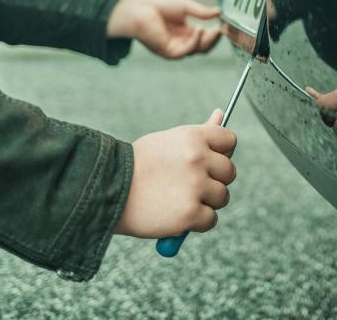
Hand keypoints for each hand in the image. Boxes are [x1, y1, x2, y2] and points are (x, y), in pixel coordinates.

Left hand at [107, 0, 220, 58]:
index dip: (215, 32)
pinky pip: (187, 50)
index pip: (204, 37)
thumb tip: (219, 12)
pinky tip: (200, 29)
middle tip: (222, 29)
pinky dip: (195, 41)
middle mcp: (181, 41)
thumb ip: (201, 12)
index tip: (224, 24)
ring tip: (216, 29)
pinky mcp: (168, 52)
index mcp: (184, 31)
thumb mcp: (184, 6)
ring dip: (207, 40)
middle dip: (214, 39)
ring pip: (197, 50)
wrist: (137, 9)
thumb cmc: (157, 5)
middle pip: (203, 46)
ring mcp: (175, 48)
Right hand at [116, 109, 236, 237]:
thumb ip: (199, 133)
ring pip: (222, 197)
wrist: (107, 190)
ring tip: (179, 199)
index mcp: (193, 137)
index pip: (229, 140)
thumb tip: (221, 114)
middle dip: (214, 180)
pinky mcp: (190, 213)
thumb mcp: (168, 140)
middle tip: (191, 184)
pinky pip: (211, 220)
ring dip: (206, 202)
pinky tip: (176, 215)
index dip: (222, 152)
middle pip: (229, 172)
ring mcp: (195, 187)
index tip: (209, 161)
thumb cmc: (139, 164)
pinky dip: (196, 222)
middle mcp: (197, 159)